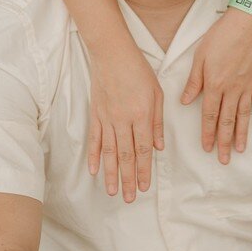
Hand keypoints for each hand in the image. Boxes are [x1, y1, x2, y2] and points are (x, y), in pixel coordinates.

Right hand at [87, 50, 164, 203]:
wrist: (112, 52)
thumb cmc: (138, 69)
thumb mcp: (157, 93)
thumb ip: (158, 122)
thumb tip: (158, 147)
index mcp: (142, 115)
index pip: (143, 149)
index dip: (144, 170)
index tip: (144, 187)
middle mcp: (123, 120)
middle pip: (126, 156)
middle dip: (129, 179)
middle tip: (130, 198)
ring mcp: (107, 118)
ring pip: (109, 152)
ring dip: (111, 174)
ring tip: (113, 192)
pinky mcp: (95, 113)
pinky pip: (94, 138)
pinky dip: (93, 155)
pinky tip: (93, 170)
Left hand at [181, 7, 251, 163]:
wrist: (247, 23)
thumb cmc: (220, 36)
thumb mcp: (199, 56)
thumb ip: (194, 81)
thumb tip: (184, 101)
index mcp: (214, 85)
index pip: (209, 115)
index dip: (207, 133)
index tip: (206, 148)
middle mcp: (232, 90)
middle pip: (227, 121)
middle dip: (224, 142)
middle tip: (224, 160)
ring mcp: (248, 86)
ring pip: (243, 116)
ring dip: (242, 135)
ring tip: (240, 150)